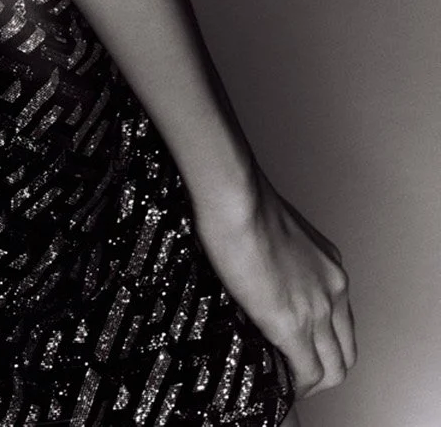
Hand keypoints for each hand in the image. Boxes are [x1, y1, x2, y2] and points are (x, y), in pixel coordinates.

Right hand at [192, 169, 355, 399]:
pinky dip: (296, 386)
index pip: (341, 319)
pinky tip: (277, 385)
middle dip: (324, 369)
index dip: (323, 341)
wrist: (235, 195)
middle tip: (295, 373)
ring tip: (285, 383)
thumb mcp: (276, 229)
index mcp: (328, 264)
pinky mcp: (293, 324)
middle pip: (346, 350)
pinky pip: (308, 372)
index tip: (300, 346)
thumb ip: (280, 258)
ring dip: (312, 382)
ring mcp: (318, 308)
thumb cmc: (243, 199)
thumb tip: (260, 273)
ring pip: (335, 368)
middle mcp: (333, 287)